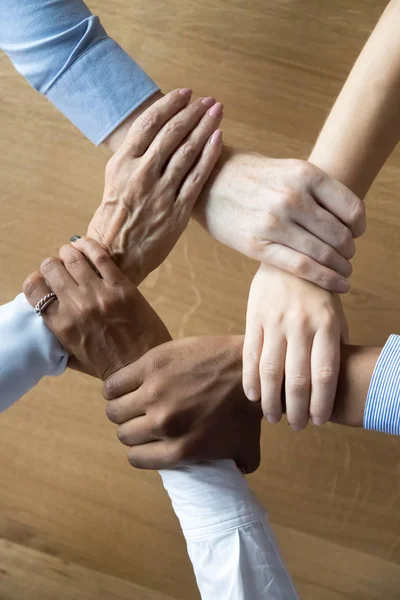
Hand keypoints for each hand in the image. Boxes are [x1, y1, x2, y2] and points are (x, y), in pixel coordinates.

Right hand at [23, 238, 170, 379]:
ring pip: (72, 257)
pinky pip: (100, 255)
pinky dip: (89, 246)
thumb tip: (50, 321)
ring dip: (70, 252)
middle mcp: (76, 306)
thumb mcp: (74, 358)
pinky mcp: (122, 286)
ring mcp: (99, 294)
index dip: (38, 280)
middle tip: (64, 269)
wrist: (143, 365)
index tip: (47, 282)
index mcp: (61, 325)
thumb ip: (59, 339)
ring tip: (75, 256)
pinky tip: (87, 246)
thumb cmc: (109, 366)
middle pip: (51, 267)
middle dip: (54, 265)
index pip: (33, 288)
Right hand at [88, 89, 223, 283]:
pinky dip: (209, 155)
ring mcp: (160, 192)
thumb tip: (156, 136)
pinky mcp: (177, 210)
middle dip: (193, 112)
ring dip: (205, 127)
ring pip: (187, 151)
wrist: (115, 256)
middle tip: (208, 101)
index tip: (185, 94)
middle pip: (172, 132)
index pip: (148, 123)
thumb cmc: (114, 220)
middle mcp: (141, 173)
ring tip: (217, 111)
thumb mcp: (115, 182)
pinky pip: (197, 177)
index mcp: (122, 163)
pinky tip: (219, 138)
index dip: (169, 105)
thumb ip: (134, 160)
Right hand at [103, 336, 261, 473]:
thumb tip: (231, 479)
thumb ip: (235, 471)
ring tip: (131, 400)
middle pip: (124, 433)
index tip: (144, 440)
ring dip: (121, 407)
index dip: (139, 450)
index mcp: (180, 451)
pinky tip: (125, 385)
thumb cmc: (247, 409)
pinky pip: (114, 384)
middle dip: (131, 427)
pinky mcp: (151, 365)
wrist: (248, 369)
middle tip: (141, 416)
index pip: (136, 458)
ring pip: (115, 410)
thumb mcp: (247, 451)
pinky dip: (115, 387)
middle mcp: (164, 424)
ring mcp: (155, 393)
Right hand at [195, 149, 365, 292]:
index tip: (356, 235)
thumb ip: (316, 191)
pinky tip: (337, 284)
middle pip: (341, 235)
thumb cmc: (251, 176)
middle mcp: (293, 197)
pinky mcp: (258, 246)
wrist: (209, 181)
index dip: (360, 228)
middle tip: (347, 257)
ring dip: (341, 268)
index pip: (352, 210)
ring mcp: (274, 223)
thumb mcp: (288, 170)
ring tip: (344, 272)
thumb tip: (346, 219)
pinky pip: (302, 268)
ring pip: (324, 254)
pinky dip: (326, 279)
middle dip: (349, 251)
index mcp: (306, 174)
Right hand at [242, 264, 347, 429]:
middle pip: (297, 379)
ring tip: (273, 417)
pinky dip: (250, 379)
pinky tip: (253, 396)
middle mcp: (300, 325)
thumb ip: (333, 345)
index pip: (324, 374)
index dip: (321, 403)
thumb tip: (329, 382)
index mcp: (325, 325)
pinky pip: (250, 355)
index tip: (318, 421)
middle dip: (297, 410)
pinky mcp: (254, 318)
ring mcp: (274, 322)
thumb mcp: (335, 314)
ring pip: (270, 371)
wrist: (288, 256)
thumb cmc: (316, 291)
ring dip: (271, 400)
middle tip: (296, 426)